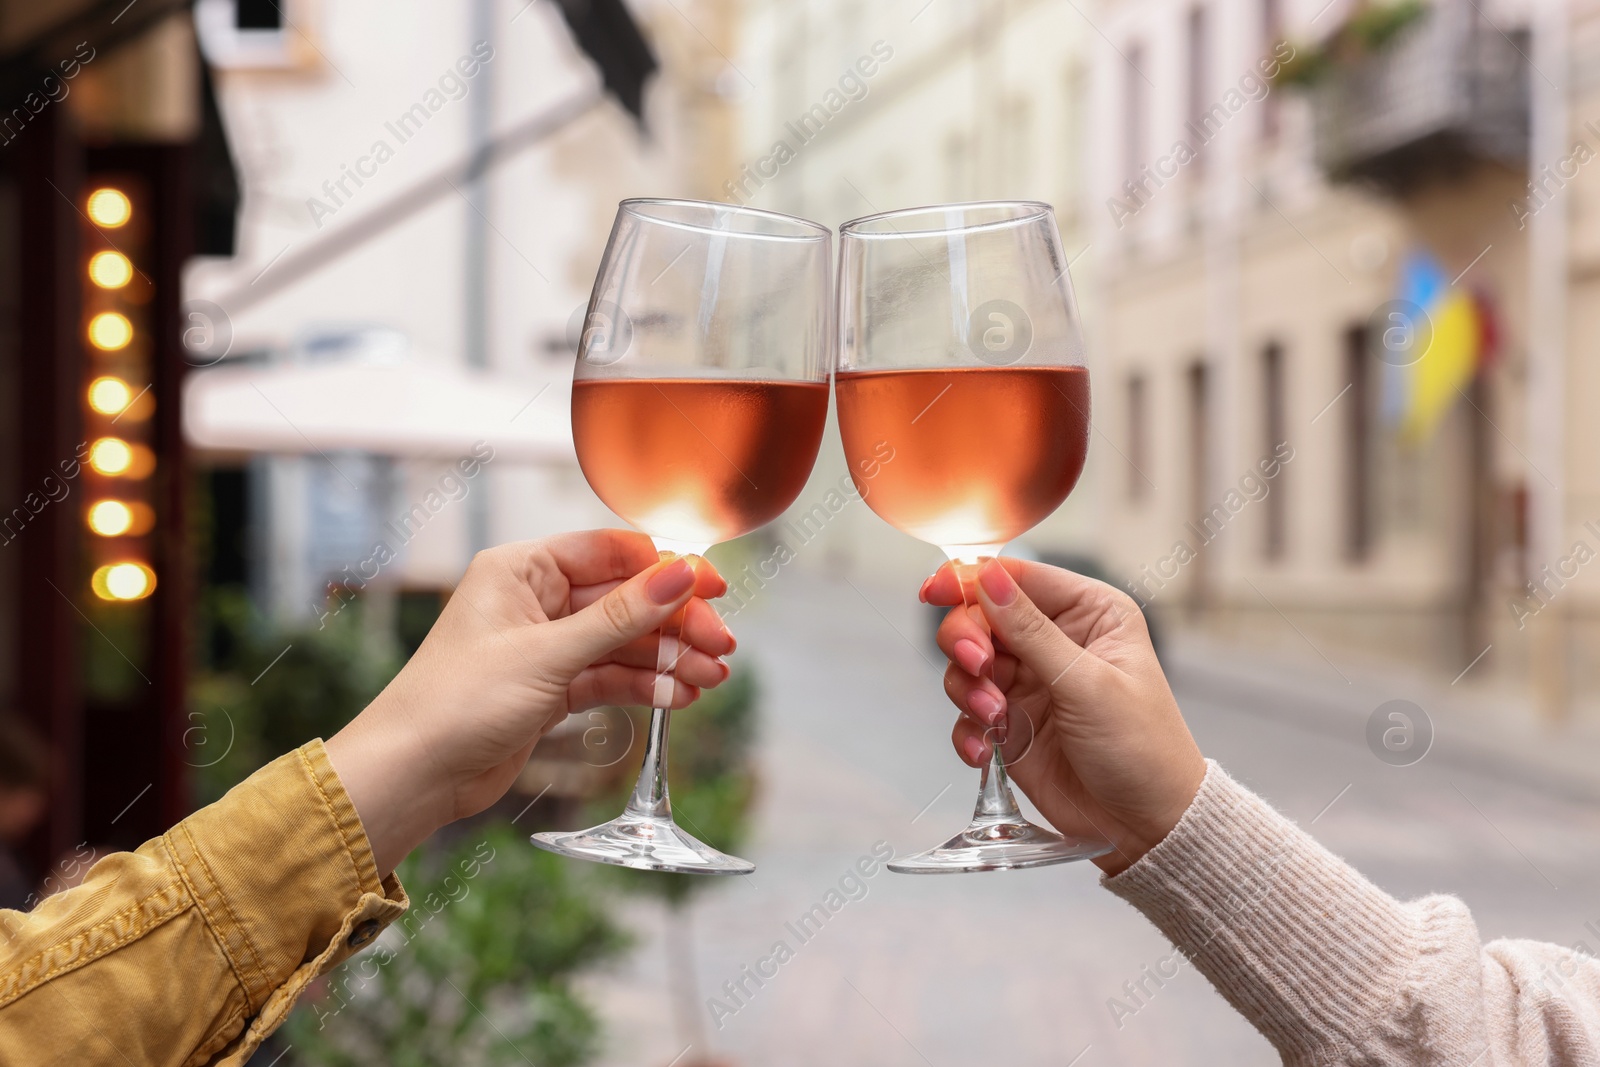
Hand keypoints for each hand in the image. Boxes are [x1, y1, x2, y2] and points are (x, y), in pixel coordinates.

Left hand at [326, 530, 734, 873]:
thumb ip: (620, 616)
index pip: (610, 552)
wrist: (413, 775)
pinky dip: (645, 686)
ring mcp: (544, 646)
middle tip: (722, 646)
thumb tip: (681, 573)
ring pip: (623, 642)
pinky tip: (680, 697)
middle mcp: (534, 601)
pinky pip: (610, 677)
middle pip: (626, 600)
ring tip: (712, 678)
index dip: (666, 567)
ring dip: (669, 659)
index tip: (714, 584)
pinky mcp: (550, 689)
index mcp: (521, 570)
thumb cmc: (456, 702)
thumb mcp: (548, 654)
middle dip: (676, 623)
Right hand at [922, 558, 1205, 875]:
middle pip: (980, 617)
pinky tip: (984, 751)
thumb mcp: (1087, 684)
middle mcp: (1055, 641)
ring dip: (969, 690)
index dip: (970, 580)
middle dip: (968, 642)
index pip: (1016, 578)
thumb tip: (987, 576)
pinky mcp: (1011, 724)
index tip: (935, 591)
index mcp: (1088, 613)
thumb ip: (1031, 631)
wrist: (1148, 827)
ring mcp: (1030, 683)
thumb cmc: (1142, 748)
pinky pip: (967, 713)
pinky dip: (967, 730)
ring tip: (994, 719)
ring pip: (967, 665)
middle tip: (978, 667)